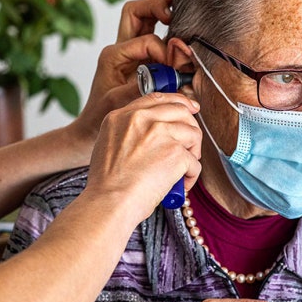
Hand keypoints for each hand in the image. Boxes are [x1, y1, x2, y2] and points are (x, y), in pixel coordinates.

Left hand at [69, 0, 173, 150]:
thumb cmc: (99, 117)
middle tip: (173, 11)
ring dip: (165, 15)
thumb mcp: (117, 102)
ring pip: (148, 21)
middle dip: (157, 6)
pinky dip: (171, 37)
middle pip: (138, 12)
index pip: (146, 40)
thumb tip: (168, 74)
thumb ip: (142, 86)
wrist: (91, 130)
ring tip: (181, 14)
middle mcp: (122, 50)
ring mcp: (133, 54)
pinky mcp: (143, 63)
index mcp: (113, 54)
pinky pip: (158, 41)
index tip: (173, 69)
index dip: (163, 51)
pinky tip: (183, 38)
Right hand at [85, 92, 201, 222]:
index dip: (177, 102)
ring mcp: (160, 133)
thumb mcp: (108, 144)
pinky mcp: (175, 153)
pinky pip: (195, 162)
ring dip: (192, 154)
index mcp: (121, 116)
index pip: (156, 98)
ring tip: (182, 171)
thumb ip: (129, 131)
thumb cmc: (107, 184)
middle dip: (190, 128)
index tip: (189, 109)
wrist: (109, 202)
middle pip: (181, 111)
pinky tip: (179, 186)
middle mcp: (141, 119)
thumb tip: (156, 133)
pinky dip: (191, 176)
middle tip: (190, 148)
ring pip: (193, 134)